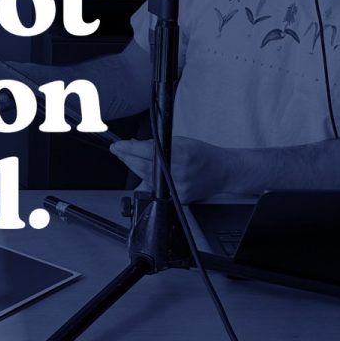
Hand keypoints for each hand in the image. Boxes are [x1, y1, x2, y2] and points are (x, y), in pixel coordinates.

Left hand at [109, 135, 227, 201]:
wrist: (222, 172)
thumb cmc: (204, 155)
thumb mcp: (182, 142)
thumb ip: (158, 144)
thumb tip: (135, 144)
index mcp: (180, 154)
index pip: (146, 151)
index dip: (128, 148)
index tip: (117, 145)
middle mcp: (178, 172)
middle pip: (142, 165)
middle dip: (126, 157)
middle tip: (117, 150)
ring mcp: (177, 187)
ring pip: (146, 178)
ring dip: (133, 167)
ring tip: (125, 158)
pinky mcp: (177, 198)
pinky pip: (155, 189)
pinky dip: (145, 181)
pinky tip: (138, 173)